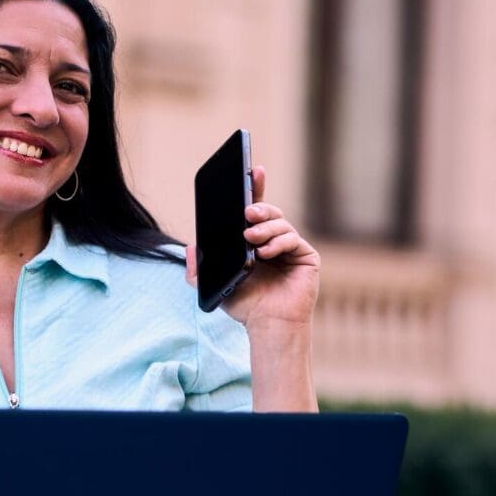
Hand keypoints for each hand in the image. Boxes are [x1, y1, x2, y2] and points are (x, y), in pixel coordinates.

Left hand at [186, 165, 319, 328]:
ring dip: (265, 227)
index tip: (251, 170)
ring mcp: (291, 248)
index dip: (254, 189)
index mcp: (254, 242)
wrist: (268, 326)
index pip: (253, 210)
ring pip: (280, 223)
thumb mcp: (214, 287)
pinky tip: (265, 253)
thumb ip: (198, 271)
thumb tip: (189, 248)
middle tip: (246, 214)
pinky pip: (293, 239)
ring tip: (250, 238)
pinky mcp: (306, 256)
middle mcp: (274, 241)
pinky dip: (278, 243)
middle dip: (258, 207)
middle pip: (269, 211)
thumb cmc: (245, 307)